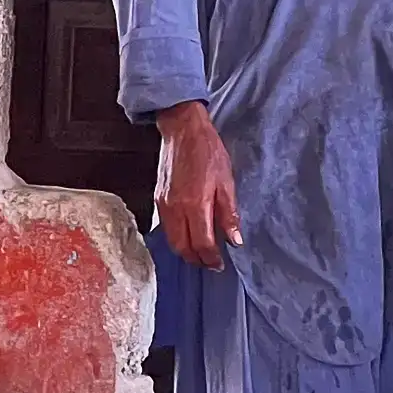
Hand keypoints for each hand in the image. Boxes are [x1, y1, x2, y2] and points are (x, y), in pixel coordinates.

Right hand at [154, 101, 241, 270]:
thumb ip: (229, 213)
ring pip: (172, 241)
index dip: (212, 259)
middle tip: (211, 262)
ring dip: (186, 251)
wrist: (182, 129)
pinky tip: (189, 234)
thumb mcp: (226, 180)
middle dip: (197, 260)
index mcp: (195, 204)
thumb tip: (235, 240)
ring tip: (202, 251)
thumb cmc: (207, 150)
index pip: (201, 244)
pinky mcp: (158, 199)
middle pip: (183, 248)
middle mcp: (175, 208)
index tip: (220, 263)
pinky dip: (177, 237)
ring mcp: (163, 204)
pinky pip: (166, 228)